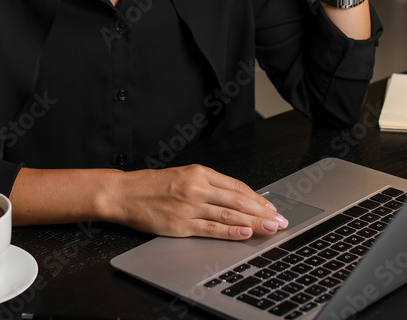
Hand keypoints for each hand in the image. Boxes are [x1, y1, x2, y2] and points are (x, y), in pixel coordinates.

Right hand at [109, 165, 288, 239]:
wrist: (125, 193)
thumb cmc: (154, 185)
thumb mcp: (185, 175)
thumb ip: (210, 185)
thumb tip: (238, 198)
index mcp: (200, 173)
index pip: (237, 186)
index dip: (258, 198)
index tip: (272, 207)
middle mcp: (197, 187)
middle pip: (238, 199)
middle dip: (263, 211)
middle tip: (280, 219)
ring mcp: (189, 207)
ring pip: (229, 214)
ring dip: (254, 222)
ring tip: (271, 227)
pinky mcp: (181, 225)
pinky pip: (211, 229)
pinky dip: (231, 231)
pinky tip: (245, 233)